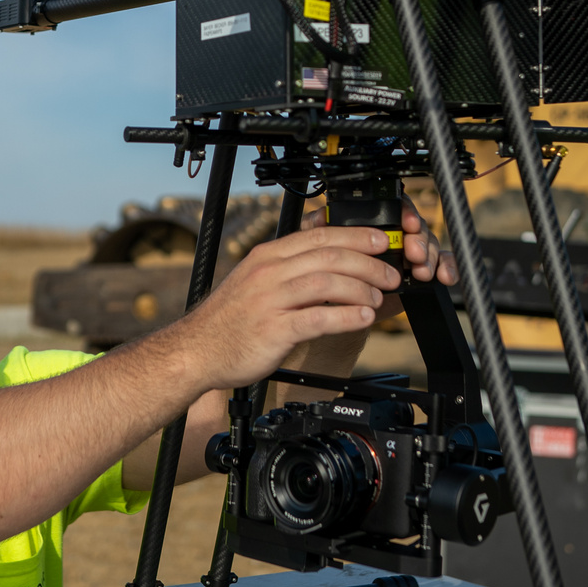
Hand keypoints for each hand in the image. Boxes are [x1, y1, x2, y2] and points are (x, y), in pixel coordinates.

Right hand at [174, 223, 402, 394]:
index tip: (381, 241)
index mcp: (267, 256)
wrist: (196, 351)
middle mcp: (268, 273)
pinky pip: (318, 318)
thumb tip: (331, 266)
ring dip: (361, 288)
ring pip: (326, 282)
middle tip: (390, 273)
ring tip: (378, 298)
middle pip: (328, 256)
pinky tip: (363, 318)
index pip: (318, 235)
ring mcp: (270, 300)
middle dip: (367, 262)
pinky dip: (346, 316)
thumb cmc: (229, 321)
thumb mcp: (256, 282)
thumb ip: (289, 270)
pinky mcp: (273, 330)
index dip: (356, 236)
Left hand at [302, 197, 455, 318]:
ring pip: (430, 245)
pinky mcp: (421, 272)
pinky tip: (445, 276)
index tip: (406, 223)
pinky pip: (443, 264)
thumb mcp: (320, 249)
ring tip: (422, 270)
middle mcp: (396, 235)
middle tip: (414, 253)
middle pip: (416, 227)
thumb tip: (318, 218)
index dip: (404, 211)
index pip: (395, 207)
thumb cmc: (331, 273)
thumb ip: (317, 230)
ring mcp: (411, 253)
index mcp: (374, 223)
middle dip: (419, 239)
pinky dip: (447, 268)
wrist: (339, 308)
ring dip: (431, 256)